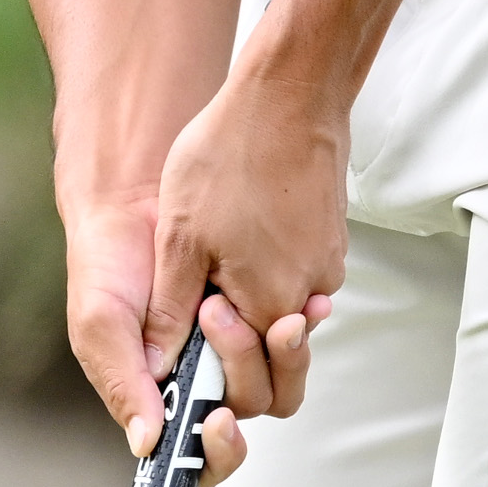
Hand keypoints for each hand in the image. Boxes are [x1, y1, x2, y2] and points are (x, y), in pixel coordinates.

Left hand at [128, 74, 346, 473]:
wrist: (292, 94)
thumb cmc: (232, 156)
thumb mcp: (181, 237)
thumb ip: (172, 310)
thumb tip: (158, 366)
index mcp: (269, 308)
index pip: (249, 390)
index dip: (215, 391)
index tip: (188, 374)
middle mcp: (305, 299)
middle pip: (277, 372)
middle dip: (238, 364)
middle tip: (202, 325)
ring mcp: (323, 271)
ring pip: (283, 325)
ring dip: (250, 319)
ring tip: (214, 277)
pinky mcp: (329, 245)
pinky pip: (295, 286)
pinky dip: (267, 283)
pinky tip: (239, 245)